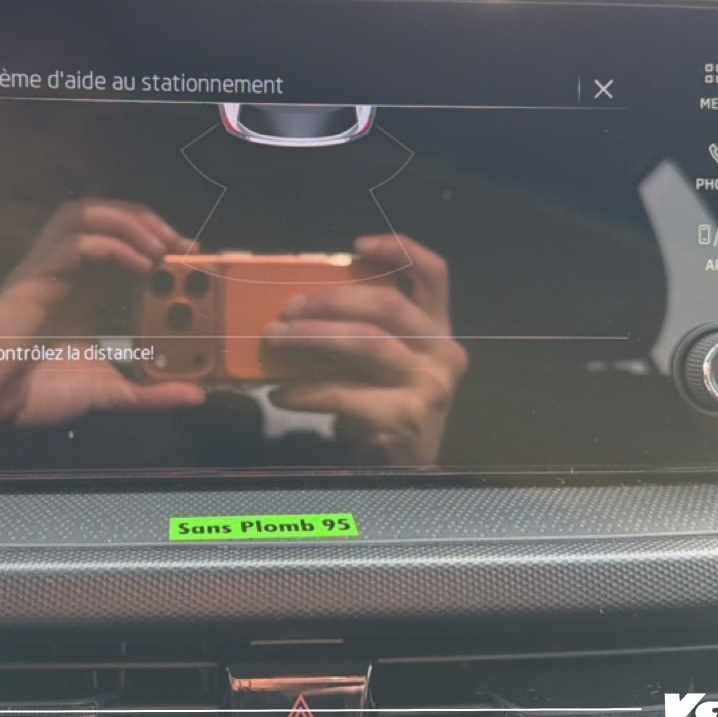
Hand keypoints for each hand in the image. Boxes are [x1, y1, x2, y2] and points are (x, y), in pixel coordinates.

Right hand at [0, 200, 205, 431]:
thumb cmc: (38, 395)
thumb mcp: (111, 392)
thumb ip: (153, 393)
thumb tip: (198, 397)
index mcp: (82, 288)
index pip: (119, 238)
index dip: (154, 235)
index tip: (191, 252)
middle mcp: (64, 271)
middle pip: (101, 212)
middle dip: (144, 218)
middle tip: (179, 242)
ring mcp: (46, 271)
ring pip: (83, 214)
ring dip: (127, 221)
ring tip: (159, 245)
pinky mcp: (32, 281)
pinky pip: (73, 245)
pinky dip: (111, 246)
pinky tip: (139, 266)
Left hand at [264, 234, 466, 464]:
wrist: (404, 470)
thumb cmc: (386, 406)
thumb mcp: (384, 362)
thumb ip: (364, 328)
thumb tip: (301, 301)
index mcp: (438, 329)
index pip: (434, 274)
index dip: (399, 249)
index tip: (356, 246)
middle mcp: (443, 352)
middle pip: (389, 305)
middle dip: (331, 299)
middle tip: (287, 308)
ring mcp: (429, 385)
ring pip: (366, 343)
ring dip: (312, 337)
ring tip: (274, 340)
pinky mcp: (406, 418)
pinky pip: (345, 394)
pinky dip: (306, 392)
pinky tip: (280, 394)